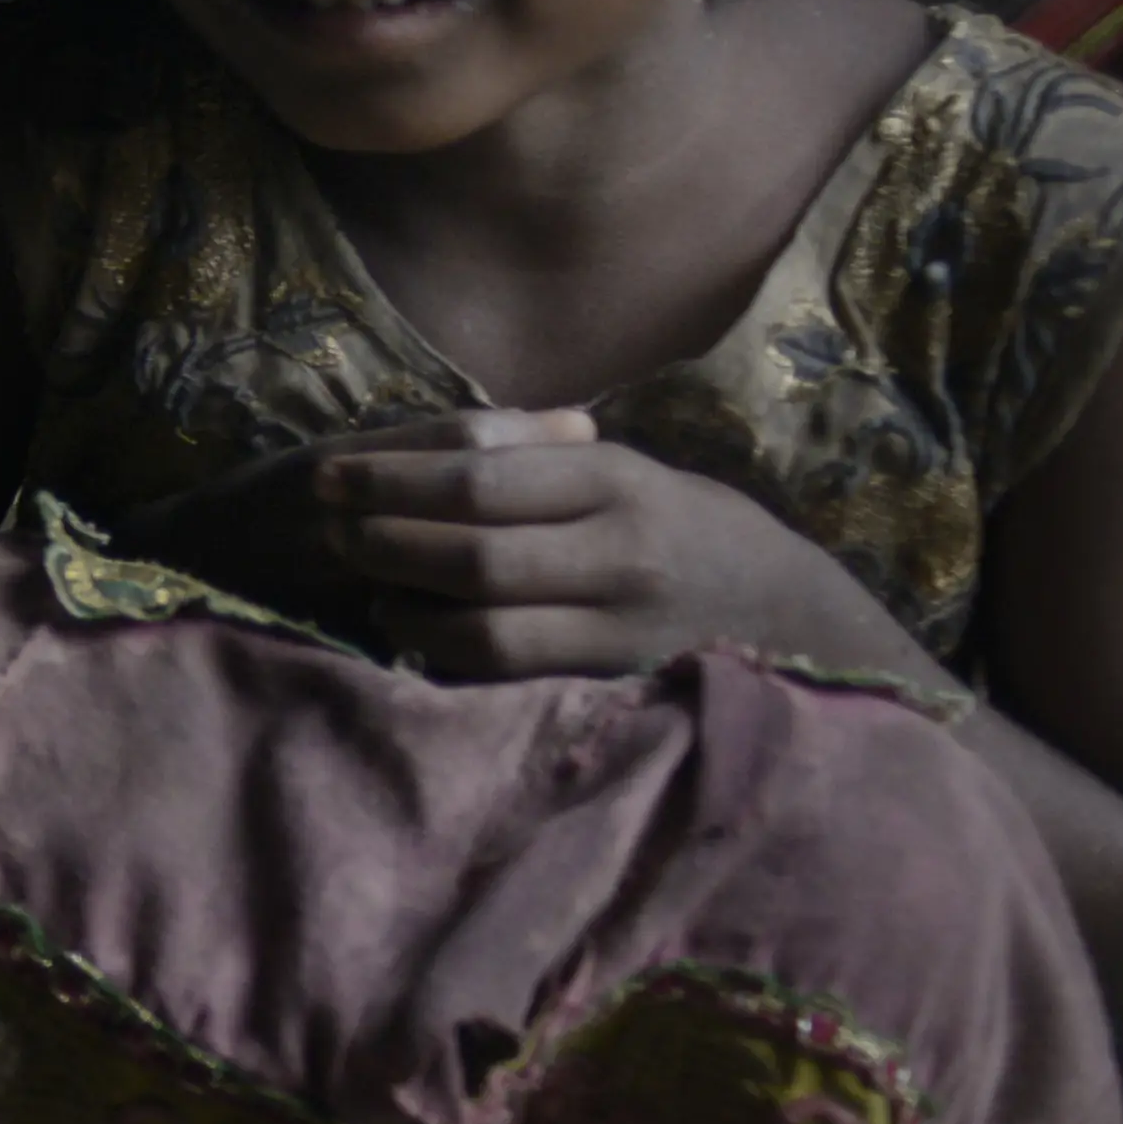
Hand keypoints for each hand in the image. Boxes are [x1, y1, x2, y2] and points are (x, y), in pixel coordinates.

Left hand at [301, 410, 905, 682]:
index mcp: (618, 482)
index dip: (392, 480)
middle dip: (386, 541)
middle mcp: (621, 553)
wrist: (791, 616)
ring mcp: (619, 626)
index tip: (330, 475)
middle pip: (472, 552)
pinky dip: (444, 655)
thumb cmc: (689, 529)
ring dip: (407, 606)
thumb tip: (443, 440)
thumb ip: (545, 456)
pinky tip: (411, 634)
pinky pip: (507, 677)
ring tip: (364, 585)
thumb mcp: (631, 473)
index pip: (480, 478)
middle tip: (330, 531)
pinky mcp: (612, 683)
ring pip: (483, 626)